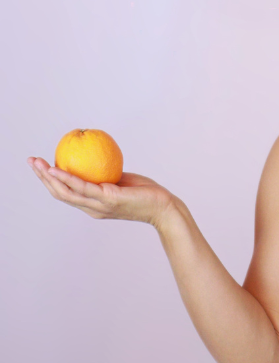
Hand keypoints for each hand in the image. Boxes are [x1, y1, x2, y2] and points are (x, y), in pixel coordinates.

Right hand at [27, 157, 174, 227]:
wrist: (163, 207)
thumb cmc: (144, 193)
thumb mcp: (120, 180)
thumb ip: (106, 173)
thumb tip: (95, 154)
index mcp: (93, 205)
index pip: (66, 194)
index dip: (49, 181)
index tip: (40, 166)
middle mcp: (92, 208)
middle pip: (60, 193)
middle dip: (42, 178)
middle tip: (31, 161)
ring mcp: (99, 206)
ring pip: (66, 192)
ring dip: (49, 177)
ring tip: (38, 163)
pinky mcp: (108, 200)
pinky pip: (83, 187)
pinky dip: (67, 178)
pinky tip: (56, 167)